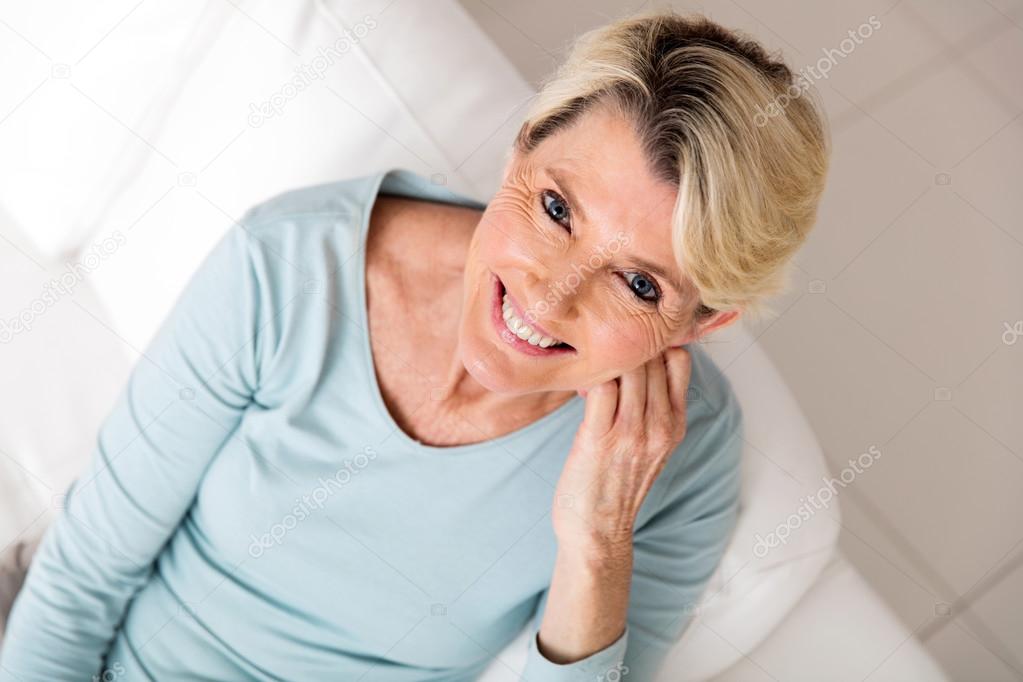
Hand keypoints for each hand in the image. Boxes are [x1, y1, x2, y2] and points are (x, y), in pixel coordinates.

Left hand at [552, 347, 692, 553]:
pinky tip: (578, 386)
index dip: (654, 343)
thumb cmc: (617, 485)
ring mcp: (631, 432)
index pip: (679, 359)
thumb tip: (637, 362)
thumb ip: (653, 406)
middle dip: (625, 345)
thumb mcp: (652, 445)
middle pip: (650, 357)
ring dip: (605, 359)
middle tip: (601, 349)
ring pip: (626, 367)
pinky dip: (588, 377)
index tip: (630, 342)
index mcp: (675, 423)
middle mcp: (660, 425)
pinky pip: (599, 387)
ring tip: (589, 368)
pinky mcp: (600, 438)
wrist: (598, 532)